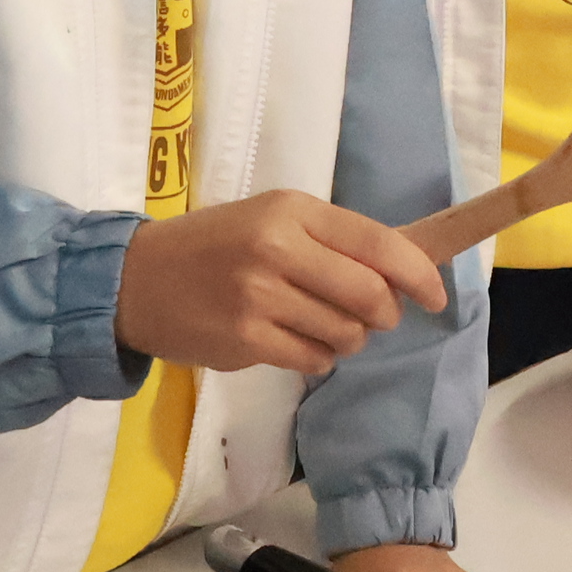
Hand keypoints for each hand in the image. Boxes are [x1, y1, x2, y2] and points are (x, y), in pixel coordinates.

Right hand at [115, 192, 448, 376]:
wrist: (136, 280)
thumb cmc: (214, 246)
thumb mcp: (272, 219)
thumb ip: (333, 241)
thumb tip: (404, 274)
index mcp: (291, 210)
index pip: (378, 244)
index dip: (419, 274)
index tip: (435, 296)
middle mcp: (277, 248)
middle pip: (371, 295)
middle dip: (384, 314)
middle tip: (371, 317)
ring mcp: (260, 296)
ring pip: (346, 334)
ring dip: (347, 338)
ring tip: (316, 324)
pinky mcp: (245, 340)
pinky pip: (314, 360)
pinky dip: (317, 357)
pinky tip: (291, 341)